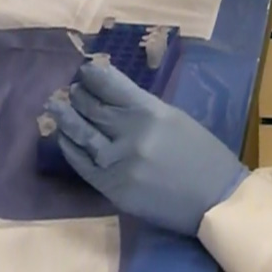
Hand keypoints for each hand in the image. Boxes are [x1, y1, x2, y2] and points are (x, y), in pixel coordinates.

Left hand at [47, 60, 248, 236]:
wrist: (214, 200)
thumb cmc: (204, 155)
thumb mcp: (175, 119)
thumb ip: (144, 109)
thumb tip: (114, 99)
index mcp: (150, 112)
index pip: (110, 85)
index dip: (93, 75)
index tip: (85, 70)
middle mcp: (129, 133)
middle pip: (92, 107)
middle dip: (78, 95)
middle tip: (71, 90)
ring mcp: (117, 162)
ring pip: (81, 133)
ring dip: (66, 117)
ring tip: (56, 106)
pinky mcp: (111, 187)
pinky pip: (82, 164)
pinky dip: (70, 148)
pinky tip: (64, 138)